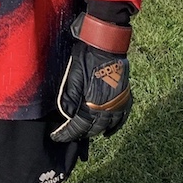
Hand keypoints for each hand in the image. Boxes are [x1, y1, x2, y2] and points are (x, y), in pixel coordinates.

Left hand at [51, 21, 131, 143]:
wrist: (107, 44)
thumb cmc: (87, 57)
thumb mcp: (73, 75)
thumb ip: (70, 96)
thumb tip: (66, 114)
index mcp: (93, 103)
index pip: (78, 126)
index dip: (66, 134)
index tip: (56, 137)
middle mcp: (108, 107)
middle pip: (94, 128)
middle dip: (80, 134)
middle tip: (69, 135)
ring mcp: (119, 102)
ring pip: (109, 125)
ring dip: (97, 131)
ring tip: (86, 134)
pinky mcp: (125, 96)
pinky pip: (122, 117)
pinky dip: (115, 126)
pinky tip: (108, 131)